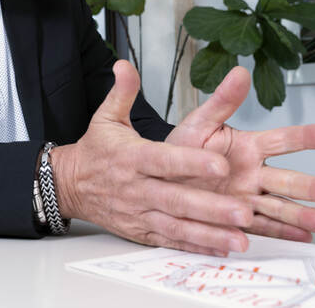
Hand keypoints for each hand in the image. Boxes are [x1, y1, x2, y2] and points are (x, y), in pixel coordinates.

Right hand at [51, 60, 255, 256]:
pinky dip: (195, 246)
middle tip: (244, 212)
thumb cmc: (96, 150)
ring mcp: (139, 212)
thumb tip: (124, 65)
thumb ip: (123, 91)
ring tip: (240, 238)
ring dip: (210, 233)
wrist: (70, 184)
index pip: (164, 160)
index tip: (219, 165)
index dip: (191, 164)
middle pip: (176, 199)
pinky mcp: (141, 230)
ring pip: (177, 225)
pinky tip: (221, 249)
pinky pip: (171, 240)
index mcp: (132, 157)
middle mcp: (137, 188)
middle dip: (211, 208)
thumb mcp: (106, 117)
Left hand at [165, 66, 314, 244]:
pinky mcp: (237, 220)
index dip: (304, 138)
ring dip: (303, 215)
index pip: (281, 140)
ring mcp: (247, 198)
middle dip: (312, 187)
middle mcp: (253, 174)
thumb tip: (239, 72)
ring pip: (281, 206)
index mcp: (247, 147)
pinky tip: (303, 238)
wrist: (160, 181)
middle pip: (288, 180)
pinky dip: (282, 234)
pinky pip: (263, 227)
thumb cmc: (180, 151)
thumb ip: (221, 101)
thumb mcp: (199, 123)